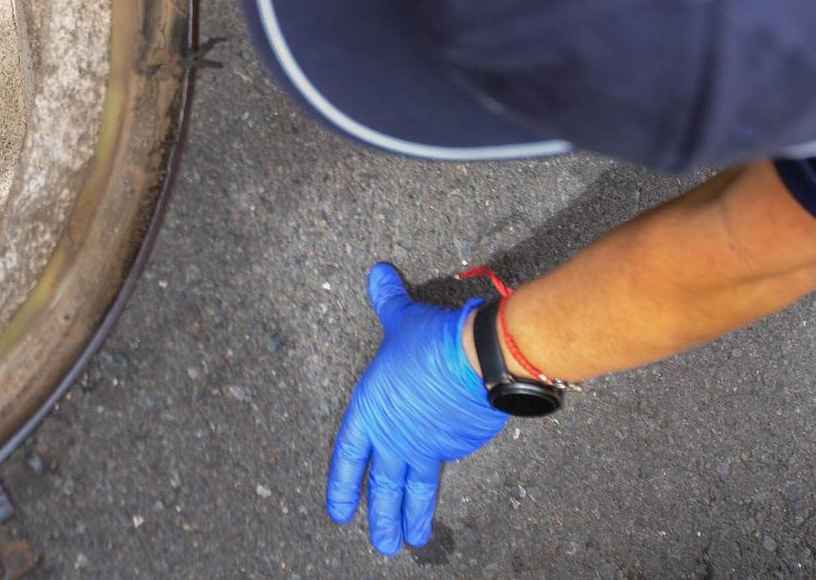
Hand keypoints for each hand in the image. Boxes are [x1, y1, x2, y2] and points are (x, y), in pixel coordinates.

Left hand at [327, 263, 507, 554]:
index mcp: (371, 411)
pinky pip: (444, 470)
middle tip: (378, 543)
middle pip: (382, 484)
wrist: (478, 361)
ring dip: (408, 518)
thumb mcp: (402, 318)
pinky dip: (438, 489)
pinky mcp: (456, 447)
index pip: (348, 454)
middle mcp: (394, 436)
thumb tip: (376, 272)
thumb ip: (387, 300)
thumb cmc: (431, 340)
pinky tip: (438, 500)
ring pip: (413, 490)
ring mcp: (426, 446)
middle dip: (379, 515)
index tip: (338, 511)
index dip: (342, 483)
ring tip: (405, 542)